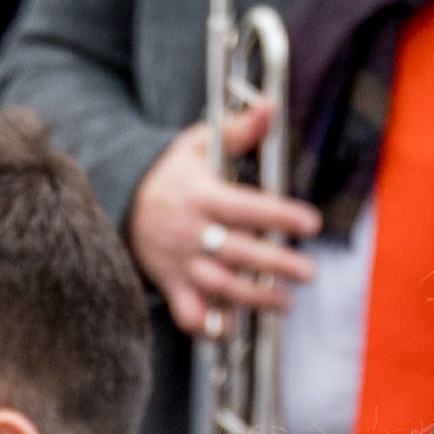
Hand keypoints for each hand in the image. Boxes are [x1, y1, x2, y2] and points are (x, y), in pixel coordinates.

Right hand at [127, 111, 316, 340]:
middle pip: (238, 252)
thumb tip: (270, 108)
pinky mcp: (171, 283)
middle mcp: (191, 232)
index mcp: (201, 196)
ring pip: (219, 286)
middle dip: (276, 264)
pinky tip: (232, 325)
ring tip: (286, 303)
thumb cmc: (171, 173)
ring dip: (255, 298)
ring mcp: (180, 261)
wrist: (122, 200)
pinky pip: (187, 312)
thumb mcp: (197, 145)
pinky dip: (209, 323)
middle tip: (309, 272)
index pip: (246, 207)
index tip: (311, 222)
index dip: (280, 215)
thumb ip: (237, 131)